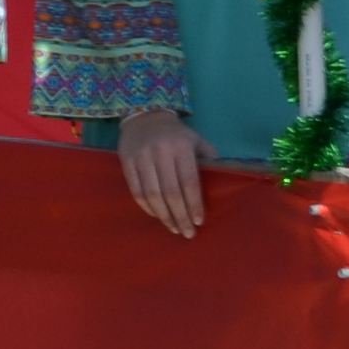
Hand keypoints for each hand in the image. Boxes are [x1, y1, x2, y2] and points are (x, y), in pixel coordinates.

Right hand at [117, 105, 208, 238]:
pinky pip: (136, 192)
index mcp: (182, 146)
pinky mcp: (127, 162)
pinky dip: (147, 208)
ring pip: (152, 195)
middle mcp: (161, 152)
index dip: (194, 204)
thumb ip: (209, 159)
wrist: (145, 115)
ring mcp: (141, 157)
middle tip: (187, 233)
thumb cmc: (176, 134)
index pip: (189, 181)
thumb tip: (221, 183)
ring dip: (164, 216)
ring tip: (174, 228)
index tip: (199, 221)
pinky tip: (157, 215)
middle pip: (171, 192)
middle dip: (180, 216)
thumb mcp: (196, 140)